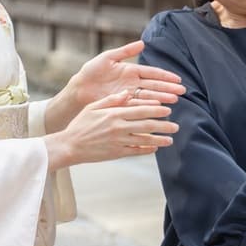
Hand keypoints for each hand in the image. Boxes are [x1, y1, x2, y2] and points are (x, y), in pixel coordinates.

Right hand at [44, 90, 177, 170]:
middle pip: (146, 126)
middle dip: (163, 125)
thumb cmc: (80, 124)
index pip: (140, 110)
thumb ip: (111, 100)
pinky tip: (155, 148)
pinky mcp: (116, 153)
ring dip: (159, 140)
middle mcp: (118, 128)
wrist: (70, 146)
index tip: (167, 109)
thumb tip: (128, 93)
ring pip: (144, 140)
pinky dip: (146, 150)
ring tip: (170, 139)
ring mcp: (118, 142)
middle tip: (175, 125)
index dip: (155, 110)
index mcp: (114, 114)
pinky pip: (135, 152)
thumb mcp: (93, 107)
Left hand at [70, 40, 184, 107]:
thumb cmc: (91, 71)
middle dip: (168, 88)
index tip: (178, 79)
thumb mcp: (108, 57)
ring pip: (148, 95)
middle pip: (154, 85)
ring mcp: (128, 94)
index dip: (165, 76)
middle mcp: (132, 83)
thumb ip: (125, 51)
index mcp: (131, 70)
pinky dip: (148, 105)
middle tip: (182, 92)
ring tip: (174, 100)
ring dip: (161, 97)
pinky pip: (137, 104)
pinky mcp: (122, 103)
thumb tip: (143, 43)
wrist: (79, 88)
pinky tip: (158, 107)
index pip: (152, 73)